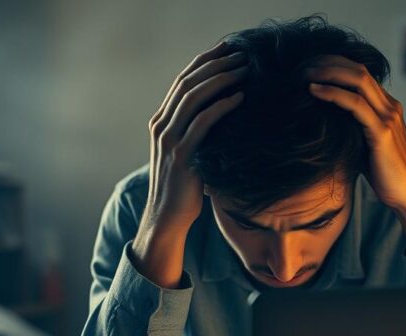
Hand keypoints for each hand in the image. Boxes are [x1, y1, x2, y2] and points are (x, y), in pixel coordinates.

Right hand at [132, 41, 247, 287]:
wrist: (167, 217)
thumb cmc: (183, 186)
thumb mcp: (187, 152)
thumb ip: (196, 132)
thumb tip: (224, 112)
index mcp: (161, 122)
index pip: (182, 81)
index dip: (204, 61)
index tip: (227, 48)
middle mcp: (161, 126)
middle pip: (188, 83)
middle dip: (215, 63)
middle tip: (240, 53)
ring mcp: (169, 140)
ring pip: (194, 98)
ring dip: (221, 79)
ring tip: (244, 70)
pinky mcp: (181, 155)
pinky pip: (203, 123)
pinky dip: (221, 106)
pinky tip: (239, 98)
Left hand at [305, 55, 405, 252]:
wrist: (405, 195)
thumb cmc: (381, 174)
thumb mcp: (362, 143)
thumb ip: (351, 127)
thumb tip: (323, 120)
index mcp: (386, 106)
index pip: (359, 72)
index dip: (333, 64)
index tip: (308, 66)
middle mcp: (390, 106)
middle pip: (358, 69)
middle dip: (328, 62)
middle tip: (301, 65)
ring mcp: (388, 117)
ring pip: (358, 80)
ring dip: (328, 73)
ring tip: (304, 74)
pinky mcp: (382, 132)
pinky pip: (356, 104)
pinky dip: (333, 93)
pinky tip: (313, 91)